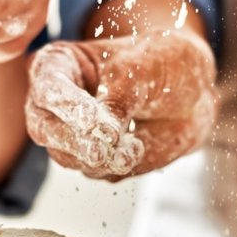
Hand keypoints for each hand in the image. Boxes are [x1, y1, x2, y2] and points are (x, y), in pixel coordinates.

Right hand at [25, 30, 216, 179]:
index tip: (92, 119)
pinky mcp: (89, 160)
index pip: (48, 88)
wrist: (192, 93)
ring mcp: (69, 134)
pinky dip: (115, 165)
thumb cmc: (161, 64)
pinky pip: (94, 172)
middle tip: (100, 151)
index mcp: (57, 65)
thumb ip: (119, 99)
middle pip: (43, 128)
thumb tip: (103, 135)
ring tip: (134, 148)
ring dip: (99, 158)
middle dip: (73, 141)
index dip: (67, 105)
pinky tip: (137, 147)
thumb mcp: (142, 69)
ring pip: (66, 157)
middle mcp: (54, 103)